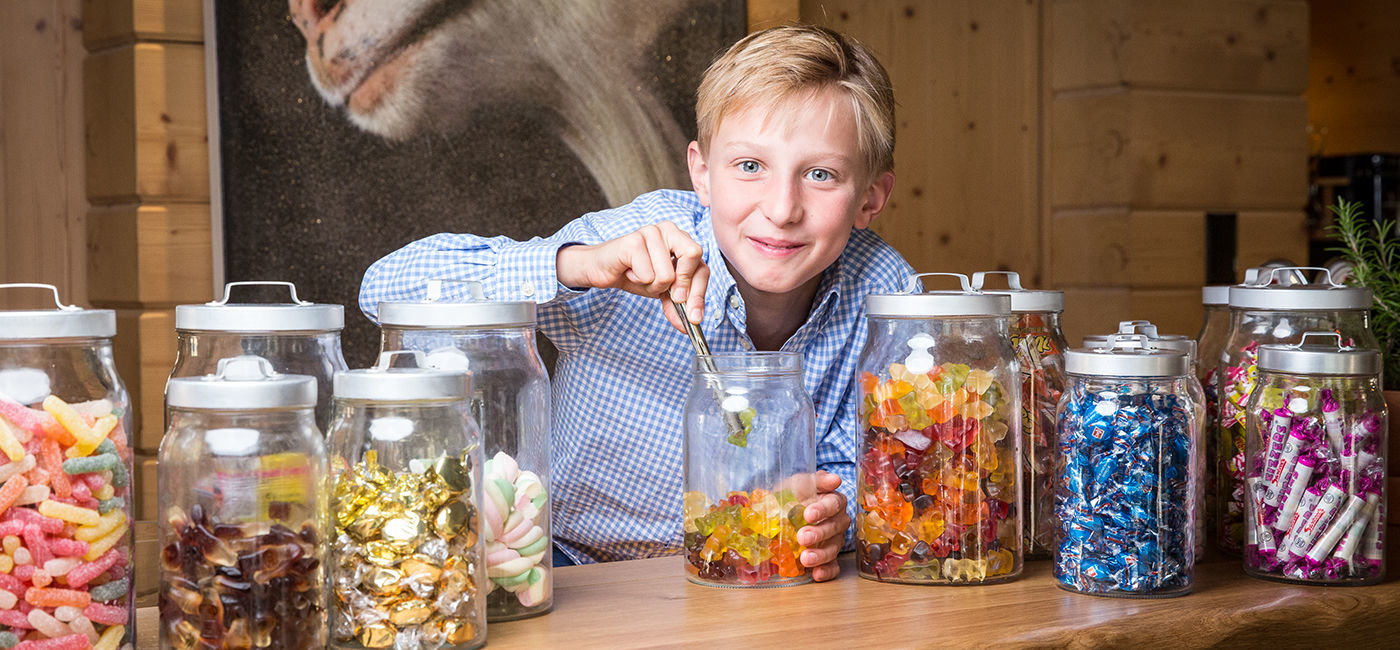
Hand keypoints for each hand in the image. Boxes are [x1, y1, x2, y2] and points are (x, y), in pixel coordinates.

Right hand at [556, 221, 708, 331]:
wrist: (601, 270)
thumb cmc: (634, 275)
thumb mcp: (661, 291)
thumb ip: (678, 304)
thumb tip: (690, 324)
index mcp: (681, 238)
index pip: (702, 267)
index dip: (699, 294)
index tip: (693, 316)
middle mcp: (669, 229)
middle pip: (693, 256)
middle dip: (681, 285)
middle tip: (666, 294)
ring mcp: (650, 232)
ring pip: (667, 274)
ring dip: (651, 285)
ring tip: (639, 276)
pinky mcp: (633, 240)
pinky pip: (647, 275)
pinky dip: (637, 281)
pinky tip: (629, 271)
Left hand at [796, 470, 848, 581]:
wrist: (776, 514)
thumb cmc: (791, 496)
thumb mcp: (797, 483)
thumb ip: (815, 480)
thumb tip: (835, 480)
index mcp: (833, 501)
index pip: (834, 504)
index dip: (823, 509)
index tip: (808, 514)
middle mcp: (837, 522)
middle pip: (835, 527)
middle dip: (819, 533)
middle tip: (802, 537)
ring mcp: (833, 541)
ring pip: (834, 548)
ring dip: (821, 555)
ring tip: (805, 559)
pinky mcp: (827, 559)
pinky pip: (833, 567)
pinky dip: (826, 571)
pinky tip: (816, 574)